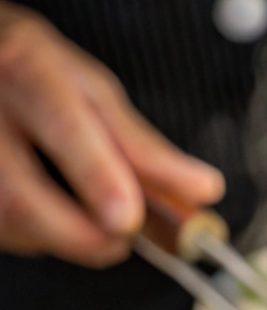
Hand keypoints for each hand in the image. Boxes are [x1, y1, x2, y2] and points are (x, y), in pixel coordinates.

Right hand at [0, 0, 223, 266]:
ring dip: (60, 239)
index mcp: (28, 71)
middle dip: (85, 237)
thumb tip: (203, 191)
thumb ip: (144, 147)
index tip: (126, 219)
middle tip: (121, 234)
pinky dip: (34, 236)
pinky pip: (2, 233)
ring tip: (81, 212)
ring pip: (11, 224)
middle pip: (22, 199)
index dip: (97, 178)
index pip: (64, 129)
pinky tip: (44, 211)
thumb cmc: (30, 72)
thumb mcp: (91, 92)